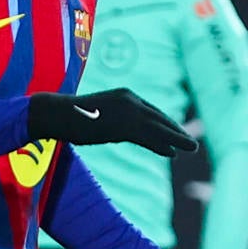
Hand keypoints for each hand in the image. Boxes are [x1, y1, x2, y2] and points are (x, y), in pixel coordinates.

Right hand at [26, 88, 197, 156]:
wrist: (55, 113)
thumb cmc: (70, 115)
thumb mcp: (97, 113)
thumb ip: (113, 119)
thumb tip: (117, 130)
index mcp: (125, 95)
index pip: (151, 110)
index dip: (166, 123)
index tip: (176, 133)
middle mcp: (130, 100)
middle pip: (159, 118)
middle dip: (176, 131)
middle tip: (190, 143)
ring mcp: (127, 112)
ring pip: (159, 128)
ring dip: (177, 139)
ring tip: (191, 148)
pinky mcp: (122, 126)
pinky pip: (148, 138)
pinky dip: (161, 145)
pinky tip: (172, 153)